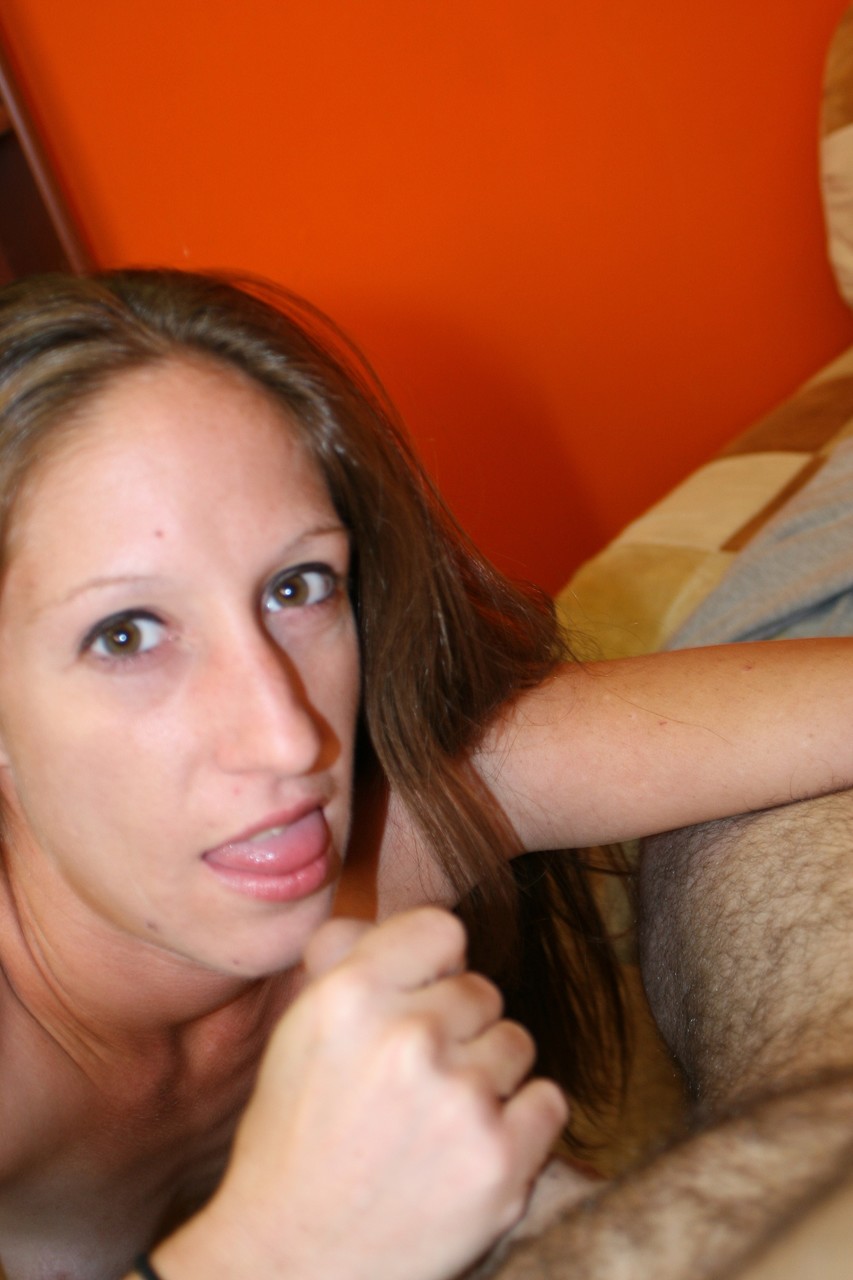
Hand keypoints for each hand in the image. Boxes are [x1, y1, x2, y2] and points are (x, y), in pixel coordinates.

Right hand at [153, 908, 566, 1279]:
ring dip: (489, 1078)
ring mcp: (459, 1099)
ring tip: (435, 1122)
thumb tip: (371, 916)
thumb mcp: (299, 1036)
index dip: (433, 967)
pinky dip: (521, 1126)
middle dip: (457, 1030)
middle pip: (483, 991)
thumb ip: (342, 963)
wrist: (296, 1263)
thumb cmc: (296, 1141)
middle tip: (412, 1083)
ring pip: (516, 1043)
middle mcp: (408, 1037)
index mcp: (350, 995)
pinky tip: (468, 1150)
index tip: (418, 1000)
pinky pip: (548, 1101)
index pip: (441, 930)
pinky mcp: (500, 1160)